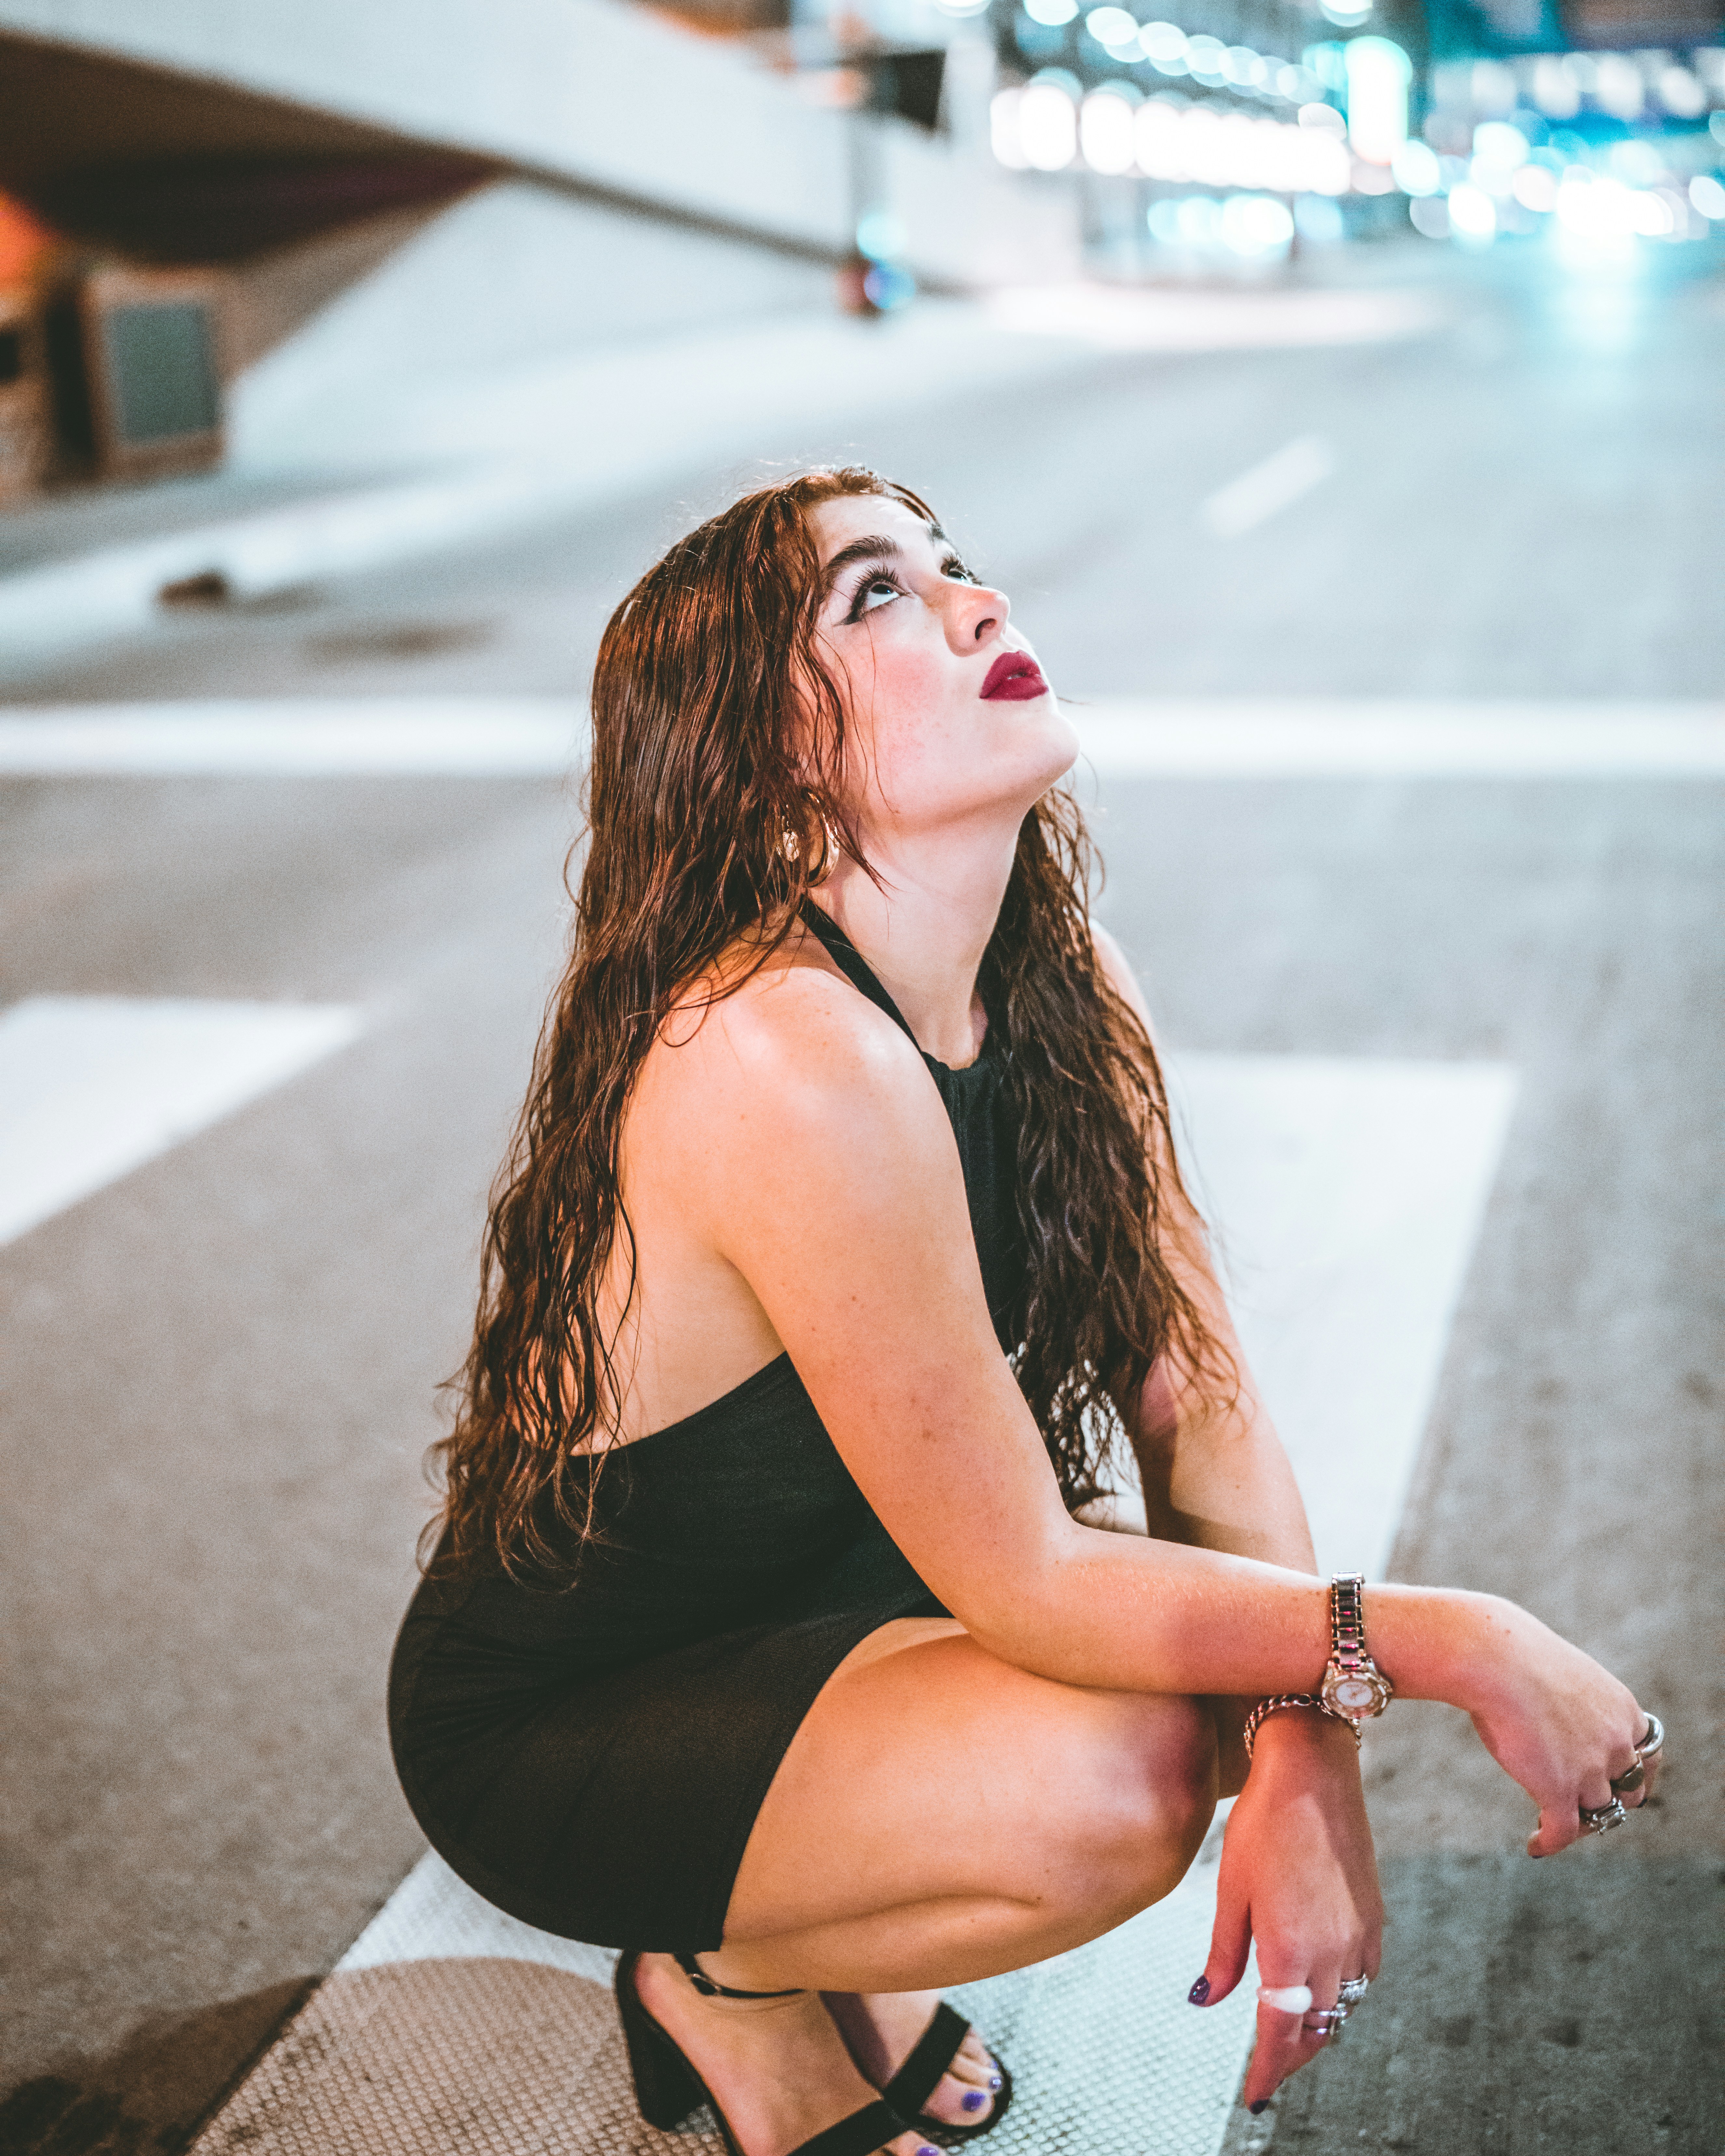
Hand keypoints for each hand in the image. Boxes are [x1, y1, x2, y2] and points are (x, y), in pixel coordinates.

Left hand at [1190, 1710, 1381, 2110]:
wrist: (1313, 1775)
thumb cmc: (1262, 1826)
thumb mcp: (1231, 1891)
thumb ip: (1223, 1954)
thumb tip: (1205, 2000)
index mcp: (1291, 1951)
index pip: (1280, 2034)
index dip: (1268, 2070)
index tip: (1255, 2096)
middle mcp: (1333, 1952)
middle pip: (1315, 2029)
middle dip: (1291, 2056)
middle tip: (1268, 2070)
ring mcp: (1360, 1937)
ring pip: (1342, 2007)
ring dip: (1317, 2026)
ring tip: (1290, 2035)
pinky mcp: (1374, 1919)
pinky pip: (1361, 1977)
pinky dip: (1339, 1994)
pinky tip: (1320, 1987)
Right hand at [1464, 1599, 1658, 1857]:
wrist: (1492, 1658)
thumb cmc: (1514, 1656)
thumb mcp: (1564, 1675)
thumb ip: (1576, 1704)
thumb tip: (1557, 1720)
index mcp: (1622, 1709)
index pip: (1646, 1756)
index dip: (1632, 1775)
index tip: (1616, 1783)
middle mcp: (1615, 1742)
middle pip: (1627, 1790)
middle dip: (1608, 1800)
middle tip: (1581, 1804)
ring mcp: (1590, 1769)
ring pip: (1597, 1812)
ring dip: (1578, 1822)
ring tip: (1551, 1824)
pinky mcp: (1559, 1790)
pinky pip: (1564, 1832)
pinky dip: (1551, 1842)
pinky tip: (1536, 1845)